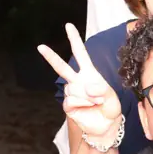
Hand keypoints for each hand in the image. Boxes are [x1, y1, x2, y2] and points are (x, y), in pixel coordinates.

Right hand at [36, 23, 122, 140]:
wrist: (106, 127)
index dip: (74, 39)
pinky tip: (88, 107)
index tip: (68, 26)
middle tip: (40, 46)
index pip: (80, 53)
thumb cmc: (109, 109)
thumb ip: (102, 90)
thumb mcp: (112, 97)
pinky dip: (82, 103)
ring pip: (73, 88)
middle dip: (51, 57)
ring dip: (87, 96)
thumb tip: (87, 87)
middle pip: (62, 67)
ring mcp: (72, 93)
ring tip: (96, 102)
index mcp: (89, 73)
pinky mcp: (68, 106)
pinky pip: (71, 99)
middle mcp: (78, 81)